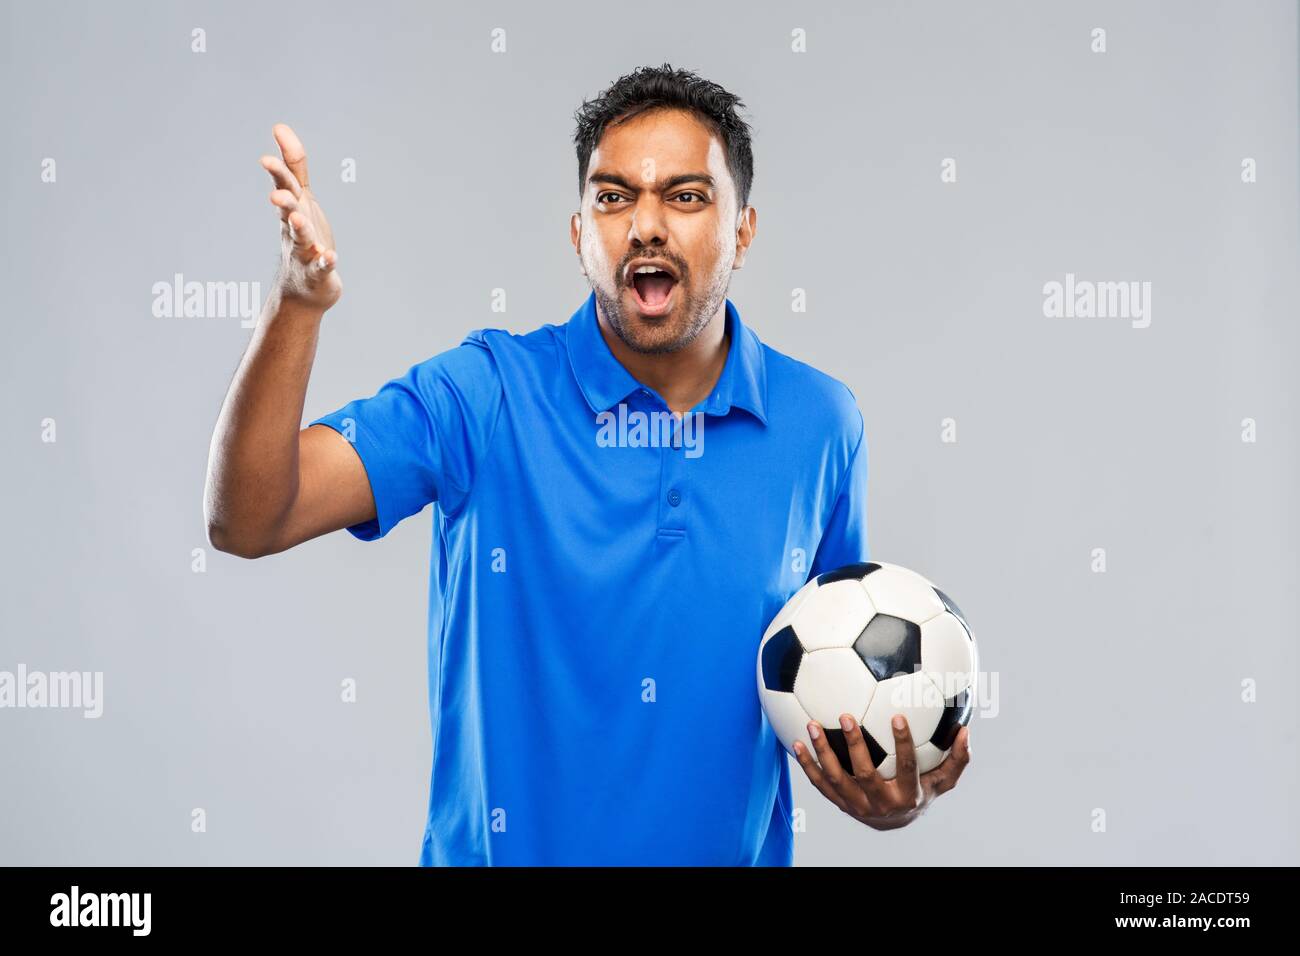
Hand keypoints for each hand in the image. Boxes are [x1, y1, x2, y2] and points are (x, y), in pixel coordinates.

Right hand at [261, 123, 340, 309]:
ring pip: (301, 238)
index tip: (267, 156)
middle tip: (275, 194)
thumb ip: (294, 165)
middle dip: (282, 199)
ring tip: (298, 219)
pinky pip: (322, 266)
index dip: (279, 170)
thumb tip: (280, 127)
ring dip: (299, 227)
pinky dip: (325, 261)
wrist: (304, 287)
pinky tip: (330, 257)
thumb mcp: (300, 197)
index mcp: (293, 207)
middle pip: (288, 210)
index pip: (285, 185)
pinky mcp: (319, 272)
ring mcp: (306, 250)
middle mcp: (295, 227)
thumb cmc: (303, 235)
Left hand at [793, 714, 970, 830]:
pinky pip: (819, 783)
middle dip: (855, 745)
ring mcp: (855, 804)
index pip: (906, 767)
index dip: (903, 743)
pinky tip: (795, 741)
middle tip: (845, 715)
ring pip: (836, 779)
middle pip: (866, 774)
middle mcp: (880, 802)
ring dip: (822, 753)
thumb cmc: (920, 790)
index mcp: (907, 794)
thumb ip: (957, 759)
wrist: (893, 822)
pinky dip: (807, 764)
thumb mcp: (942, 780)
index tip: (898, 716)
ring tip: (812, 725)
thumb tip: (966, 730)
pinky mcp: (837, 802)